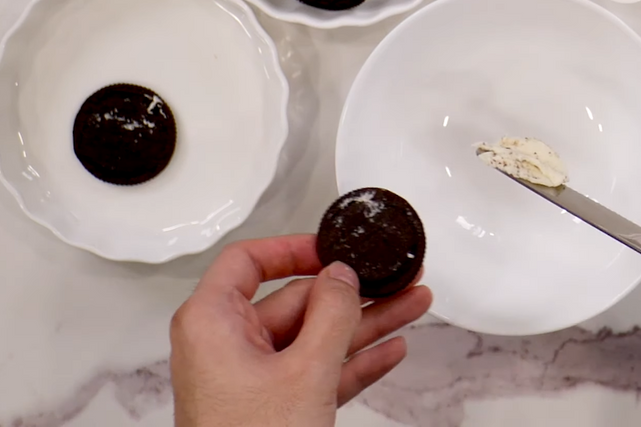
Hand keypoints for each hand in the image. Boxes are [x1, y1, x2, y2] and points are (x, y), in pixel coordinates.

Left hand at [170, 234, 432, 426]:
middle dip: (354, 294)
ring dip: (366, 325)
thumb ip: (331, 314)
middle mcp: (226, 348)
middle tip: (396, 279)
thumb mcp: (305, 371)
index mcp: (213, 325)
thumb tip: (342, 274)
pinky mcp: (271, 409)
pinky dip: (353, 362)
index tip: (335, 248)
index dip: (294, 249)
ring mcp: (250, 381)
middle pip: (296, 301)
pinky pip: (316, 371)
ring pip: (315, 337)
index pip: (247, 262)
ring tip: (411, 305)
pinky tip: (390, 350)